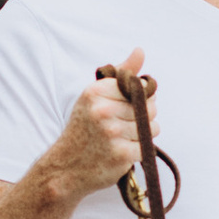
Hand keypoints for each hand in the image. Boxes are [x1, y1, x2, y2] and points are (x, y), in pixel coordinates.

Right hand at [45, 45, 147, 205]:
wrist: (65, 167)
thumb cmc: (84, 128)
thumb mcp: (95, 96)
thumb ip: (121, 74)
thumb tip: (140, 50)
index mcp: (96, 92)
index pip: (140, 87)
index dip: (140, 98)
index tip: (125, 107)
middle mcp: (103, 111)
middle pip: (150, 107)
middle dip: (142, 116)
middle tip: (121, 125)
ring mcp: (112, 133)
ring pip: (152, 127)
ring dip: (142, 134)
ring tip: (121, 138)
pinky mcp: (122, 154)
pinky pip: (147, 146)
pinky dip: (138, 150)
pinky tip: (121, 150)